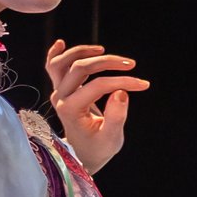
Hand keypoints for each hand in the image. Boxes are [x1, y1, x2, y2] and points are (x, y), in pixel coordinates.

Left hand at [44, 40, 146, 173]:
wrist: (82, 154)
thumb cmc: (98, 148)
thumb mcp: (111, 138)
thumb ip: (116, 117)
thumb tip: (122, 92)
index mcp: (71, 110)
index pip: (97, 86)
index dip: (122, 81)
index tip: (143, 85)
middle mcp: (60, 98)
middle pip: (80, 68)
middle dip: (107, 62)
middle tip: (131, 65)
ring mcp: (58, 92)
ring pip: (61, 63)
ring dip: (82, 52)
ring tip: (103, 50)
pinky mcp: (61, 89)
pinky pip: (53, 68)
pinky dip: (56, 54)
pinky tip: (60, 42)